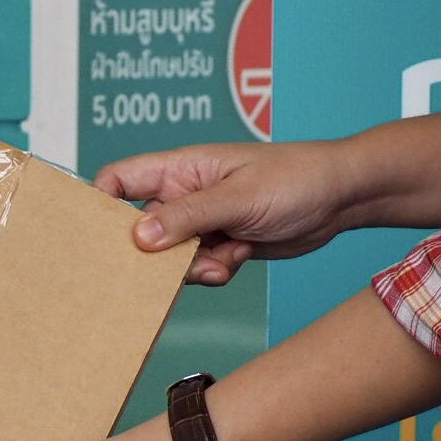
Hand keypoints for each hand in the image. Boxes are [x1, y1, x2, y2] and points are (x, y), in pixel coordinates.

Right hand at [95, 140, 360, 285]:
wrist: (343, 198)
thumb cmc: (296, 178)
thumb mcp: (240, 197)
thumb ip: (189, 216)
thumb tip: (138, 237)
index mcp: (179, 169)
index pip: (119, 181)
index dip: (100, 205)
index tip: (98, 238)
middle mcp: (183, 195)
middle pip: (140, 229)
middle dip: (153, 254)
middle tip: (168, 268)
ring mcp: (202, 221)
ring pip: (170, 256)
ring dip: (190, 267)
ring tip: (222, 260)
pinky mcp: (220, 244)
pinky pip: (197, 268)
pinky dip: (213, 271)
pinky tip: (238, 259)